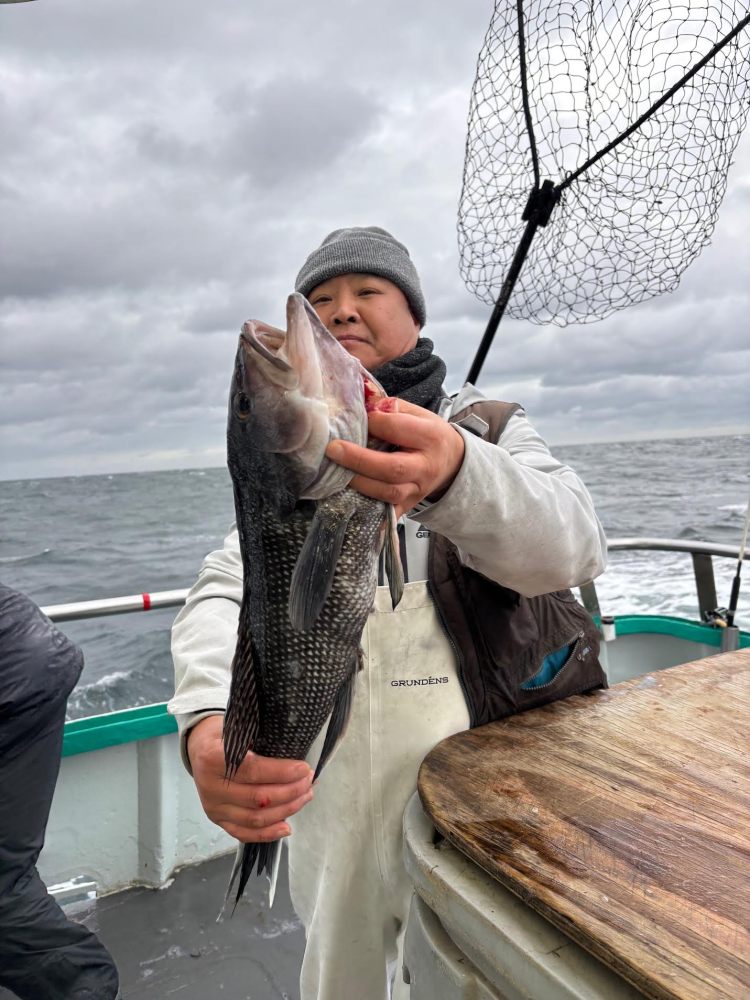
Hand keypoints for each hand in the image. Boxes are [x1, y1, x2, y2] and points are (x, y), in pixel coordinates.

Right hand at [187, 715, 313, 842]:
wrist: (197, 748)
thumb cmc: (222, 735)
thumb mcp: (236, 727)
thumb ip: (258, 740)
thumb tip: (295, 751)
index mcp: (213, 759)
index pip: (253, 770)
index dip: (282, 772)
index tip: (304, 768)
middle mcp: (211, 787)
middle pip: (257, 798)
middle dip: (290, 791)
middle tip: (309, 781)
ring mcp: (213, 808)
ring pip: (255, 818)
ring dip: (285, 810)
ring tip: (305, 796)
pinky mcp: (217, 820)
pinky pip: (243, 833)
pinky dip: (267, 833)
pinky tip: (286, 826)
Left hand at [325, 397, 464, 517]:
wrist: (452, 463)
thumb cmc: (430, 435)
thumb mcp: (418, 414)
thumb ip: (391, 407)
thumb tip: (363, 405)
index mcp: (430, 437)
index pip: (398, 429)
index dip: (374, 422)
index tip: (358, 417)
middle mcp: (425, 467)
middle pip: (392, 468)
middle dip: (359, 460)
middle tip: (333, 450)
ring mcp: (417, 491)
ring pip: (387, 493)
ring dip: (359, 483)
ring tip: (337, 471)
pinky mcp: (408, 506)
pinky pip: (387, 513)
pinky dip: (366, 509)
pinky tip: (347, 498)